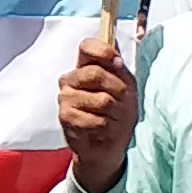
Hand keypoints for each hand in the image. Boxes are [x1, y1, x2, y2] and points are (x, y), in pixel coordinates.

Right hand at [58, 30, 139, 192]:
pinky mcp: (65, 117)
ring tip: (112, 119)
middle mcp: (71, 79)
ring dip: (115, 113)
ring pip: (101, 100)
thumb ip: (120, 68)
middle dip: (118, 91)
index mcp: (85, 66)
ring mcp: (65, 97)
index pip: (87, 46)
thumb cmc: (117, 113)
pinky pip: (96, 119)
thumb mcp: (126, 86)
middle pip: (96, 74)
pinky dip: (108, 128)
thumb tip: (116, 55)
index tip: (118, 63)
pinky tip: (103, 130)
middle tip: (121, 104)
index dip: (103, 52)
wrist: (108, 146)